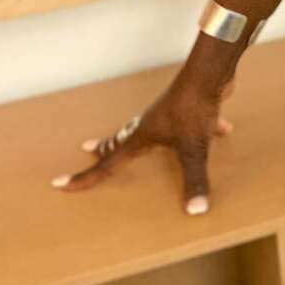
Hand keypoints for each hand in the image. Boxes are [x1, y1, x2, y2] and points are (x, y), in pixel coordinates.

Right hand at [51, 47, 237, 216]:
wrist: (209, 73)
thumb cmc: (193, 108)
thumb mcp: (193, 149)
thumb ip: (194, 180)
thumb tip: (194, 211)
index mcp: (142, 136)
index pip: (108, 163)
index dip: (86, 177)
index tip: (60, 183)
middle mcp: (151, 124)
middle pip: (123, 139)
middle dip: (106, 147)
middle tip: (89, 149)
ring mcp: (170, 113)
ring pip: (152, 127)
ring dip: (144, 136)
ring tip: (143, 140)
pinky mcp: (190, 106)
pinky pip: (191, 121)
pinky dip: (203, 128)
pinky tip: (223, 130)